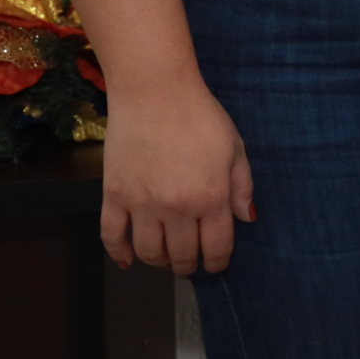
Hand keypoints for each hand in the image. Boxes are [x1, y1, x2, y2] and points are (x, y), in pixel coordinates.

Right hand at [100, 76, 254, 275]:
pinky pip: (112, 235)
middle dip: (189, 264)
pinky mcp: (113, 195)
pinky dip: (118, 253)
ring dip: (159, 261)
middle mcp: (176, 208)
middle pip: (182, 254)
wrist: (155, 93)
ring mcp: (141, 204)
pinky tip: (127, 260)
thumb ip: (241, 186)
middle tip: (190, 263)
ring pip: (149, 251)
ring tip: (166, 257)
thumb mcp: (234, 147)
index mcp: (211, 197)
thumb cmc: (201, 116)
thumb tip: (247, 218)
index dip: (217, 262)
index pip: (216, 246)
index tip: (216, 265)